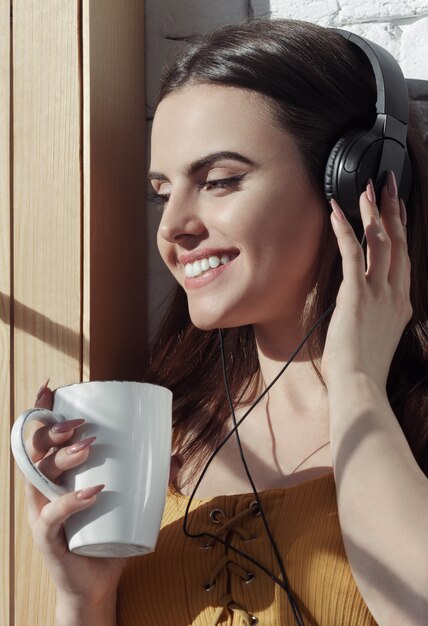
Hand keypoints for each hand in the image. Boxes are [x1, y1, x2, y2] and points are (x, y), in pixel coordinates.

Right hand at [24, 380, 181, 613]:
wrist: (98, 581)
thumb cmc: (107, 533)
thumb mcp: (125, 500)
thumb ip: (146, 477)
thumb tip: (174, 456)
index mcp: (55, 473)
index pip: (42, 436)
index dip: (42, 410)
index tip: (53, 387)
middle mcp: (42, 489)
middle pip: (36, 451)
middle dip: (54, 430)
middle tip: (81, 425)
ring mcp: (41, 512)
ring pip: (39, 477)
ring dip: (63, 458)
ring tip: (88, 447)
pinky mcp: (47, 538)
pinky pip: (51, 517)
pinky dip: (71, 502)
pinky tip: (92, 492)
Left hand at [322, 172, 411, 391]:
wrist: (361, 385)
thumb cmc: (364, 365)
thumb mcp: (378, 334)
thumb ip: (375, 311)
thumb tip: (360, 298)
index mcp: (401, 302)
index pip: (403, 256)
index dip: (400, 228)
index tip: (397, 207)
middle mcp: (395, 294)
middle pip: (398, 242)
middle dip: (393, 209)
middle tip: (388, 183)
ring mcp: (379, 295)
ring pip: (381, 243)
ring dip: (373, 213)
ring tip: (366, 189)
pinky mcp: (358, 297)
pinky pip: (353, 256)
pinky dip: (345, 232)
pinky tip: (338, 214)